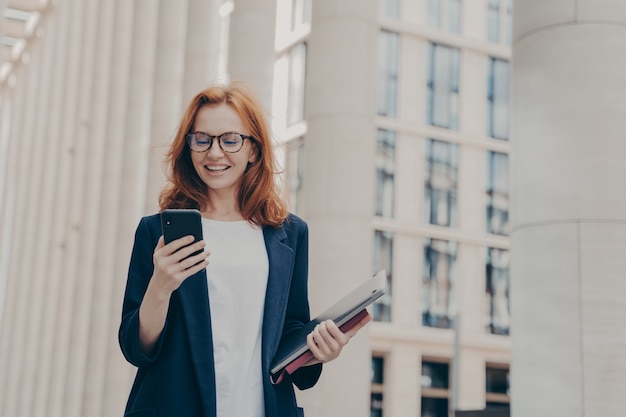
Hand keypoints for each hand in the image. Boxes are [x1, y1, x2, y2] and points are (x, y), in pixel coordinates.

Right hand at [139, 236, 209, 352]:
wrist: (159, 287)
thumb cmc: (161, 267)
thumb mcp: (157, 256)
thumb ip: (161, 244)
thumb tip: (167, 232)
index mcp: (159, 255)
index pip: (172, 245)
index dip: (183, 241)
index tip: (193, 237)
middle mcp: (164, 263)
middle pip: (183, 253)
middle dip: (195, 247)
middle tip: (204, 243)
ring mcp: (171, 272)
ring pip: (189, 262)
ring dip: (200, 256)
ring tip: (208, 252)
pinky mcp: (178, 278)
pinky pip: (191, 270)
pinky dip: (200, 265)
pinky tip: (206, 261)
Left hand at [305, 312, 371, 364]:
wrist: (328, 356)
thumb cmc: (338, 340)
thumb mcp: (347, 333)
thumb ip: (358, 324)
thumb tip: (370, 315)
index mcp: (343, 340)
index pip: (331, 326)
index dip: (328, 323)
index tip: (328, 322)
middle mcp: (335, 348)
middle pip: (322, 328)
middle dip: (321, 325)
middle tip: (322, 326)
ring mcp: (327, 353)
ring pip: (316, 334)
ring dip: (315, 330)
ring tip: (318, 331)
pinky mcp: (318, 357)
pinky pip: (310, 341)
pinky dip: (310, 337)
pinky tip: (313, 337)